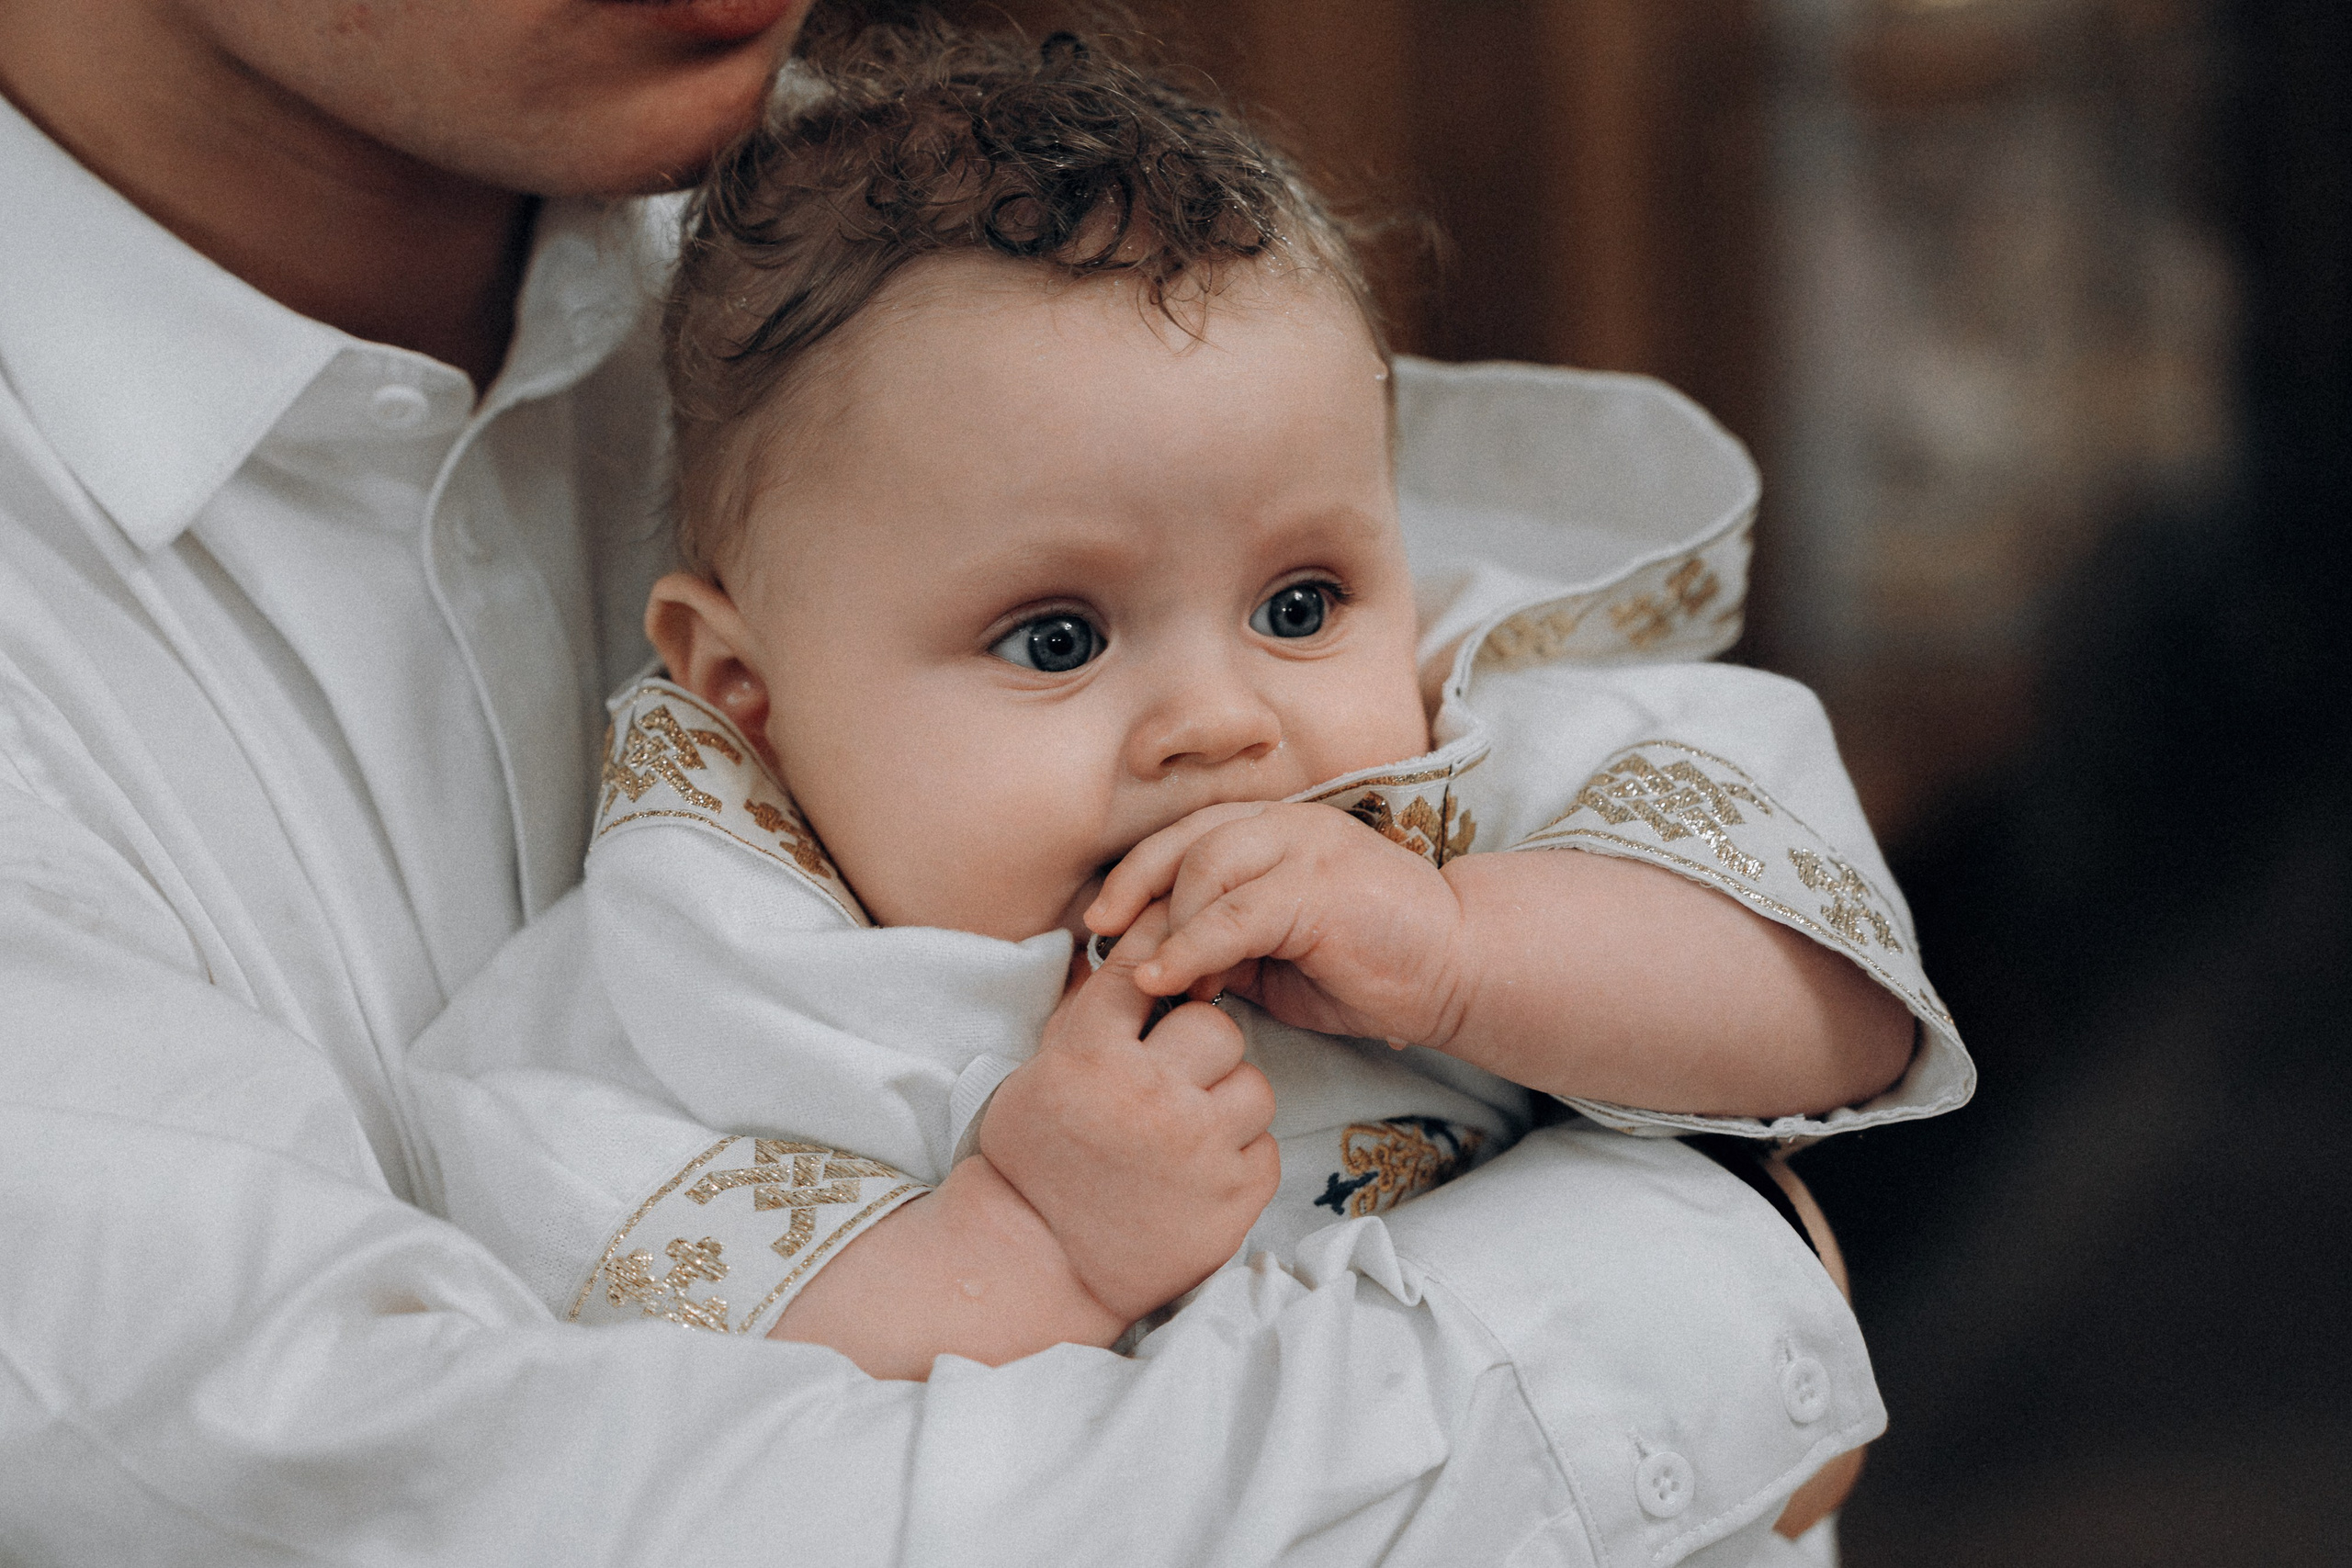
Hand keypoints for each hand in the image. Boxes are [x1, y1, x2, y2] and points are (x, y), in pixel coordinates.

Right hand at [979, 905, 1279, 1322]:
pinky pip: (1267, 1149)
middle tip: (1177, 1077)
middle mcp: (1150, 1097)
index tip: (1178, 959)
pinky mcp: (1233, 1201)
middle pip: (1219, 1028)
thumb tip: (1131, 944)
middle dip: (1202, 1048)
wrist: (1038, 1260)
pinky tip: (1199, 1172)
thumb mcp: (1041, 1070)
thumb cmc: (1035, 1158)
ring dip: (1227, 1103)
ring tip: (1189, 1130)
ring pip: (1253, 1086)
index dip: (1165, 957)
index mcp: (1093, 1057)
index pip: (1146, 971)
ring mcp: (1198, 1152)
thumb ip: (1091, 1011)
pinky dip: (1239, 1157)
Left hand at [1087, 802, 1476, 1049]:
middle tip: (1101, 936)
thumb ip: (1226, 946)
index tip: (1103, 922)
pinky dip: (1191, 948)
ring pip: (1202, 868)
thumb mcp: (1279, 956)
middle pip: (1183, 840)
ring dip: (1166, 926)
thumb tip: (1161, 963)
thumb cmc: (1372, 965)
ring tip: (1152, 979)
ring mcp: (1305, 848)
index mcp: (1277, 831)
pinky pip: (1233, 914)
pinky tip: (1169, 980)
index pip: (1189, 835)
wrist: (1458, 968)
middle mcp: (1287, 825)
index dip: (1138, 874)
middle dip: (1132, 887)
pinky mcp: (1317, 887)